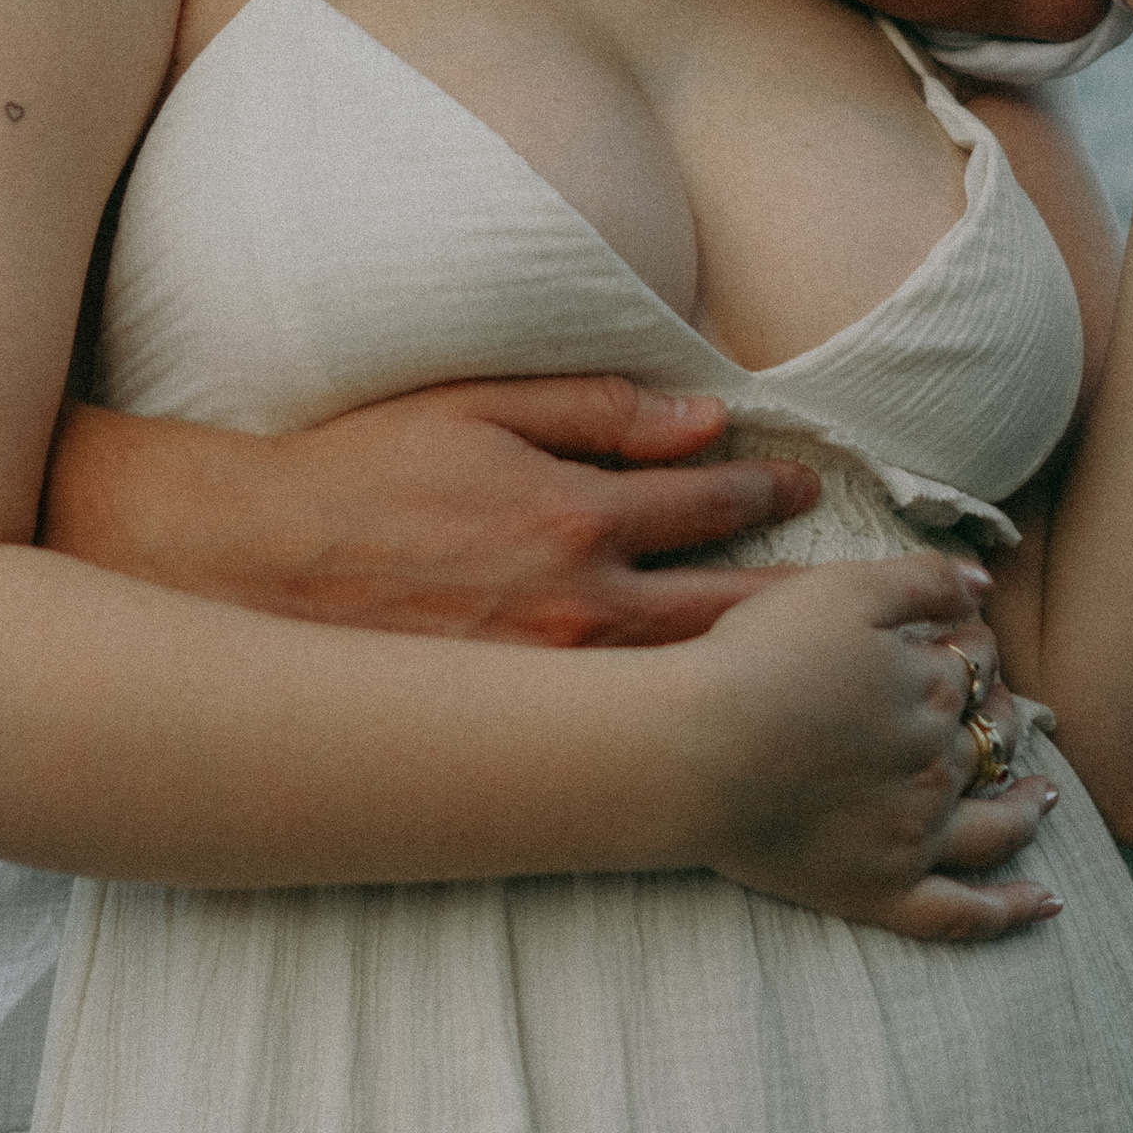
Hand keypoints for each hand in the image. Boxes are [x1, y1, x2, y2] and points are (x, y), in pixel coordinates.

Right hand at [46, 375, 831, 649]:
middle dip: (812, 605)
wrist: (252, 568)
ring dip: (770, 673)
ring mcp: (552, 682)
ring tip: (833, 671)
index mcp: (574, 515)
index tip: (809, 482)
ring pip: (693, 679)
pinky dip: (691, 718)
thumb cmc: (362, 469)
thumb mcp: (478, 406)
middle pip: (732, 611)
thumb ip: (598, 408)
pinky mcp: (519, 727)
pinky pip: (630, 725)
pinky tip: (728, 722)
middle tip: (881, 604)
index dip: (769, 488)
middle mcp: (578, 610)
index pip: (709, 500)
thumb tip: (707, 417)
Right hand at [683, 552, 1059, 940]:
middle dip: (1002, 718)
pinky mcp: (883, 891)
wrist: (696, 751)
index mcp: (932, 688)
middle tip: (1003, 711)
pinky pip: (963, 914)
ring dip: (1027, 807)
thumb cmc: (758, 659)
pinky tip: (1046, 902)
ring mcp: (916, 836)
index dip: (970, 645)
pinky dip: (1011, 910)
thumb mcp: (844, 587)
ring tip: (1044, 797)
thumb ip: (923, 578)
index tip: (957, 640)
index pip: (976, 661)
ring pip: (996, 824)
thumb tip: (986, 583)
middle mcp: (938, 764)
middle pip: (990, 737)